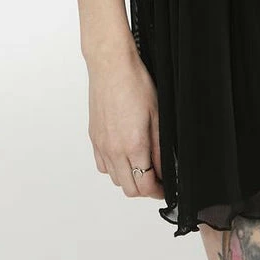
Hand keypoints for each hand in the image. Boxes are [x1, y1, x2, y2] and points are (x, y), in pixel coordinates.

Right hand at [87, 49, 164, 199]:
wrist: (111, 67)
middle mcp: (114, 150)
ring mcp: (102, 145)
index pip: (145, 185)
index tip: (165, 189)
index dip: (158, 192)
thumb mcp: (157, 115)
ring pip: (115, 179)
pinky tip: (124, 157)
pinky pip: (102, 166)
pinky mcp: (94, 138)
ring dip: (129, 179)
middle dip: (145, 189)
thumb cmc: (135, 84)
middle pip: (129, 188)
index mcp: (133, 145)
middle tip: (157, 180)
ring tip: (143, 167)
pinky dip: (114, 169)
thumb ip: (160, 147)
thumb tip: (164, 169)